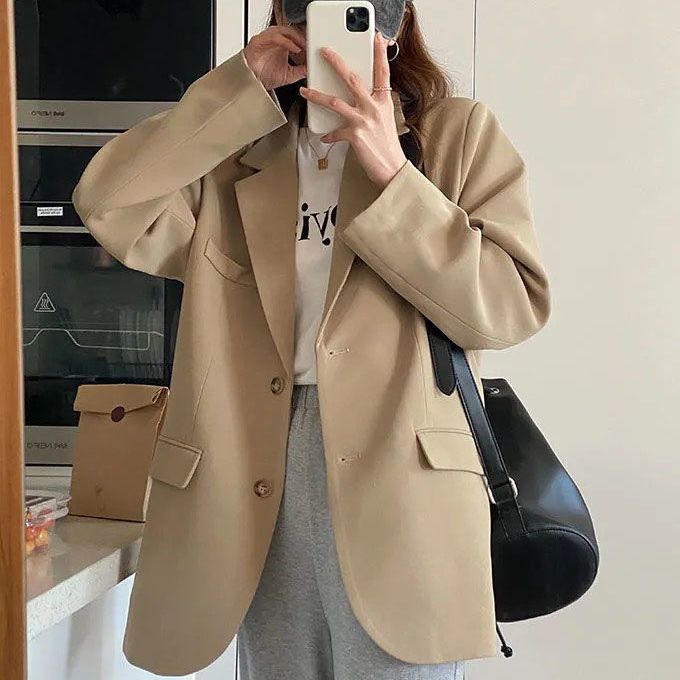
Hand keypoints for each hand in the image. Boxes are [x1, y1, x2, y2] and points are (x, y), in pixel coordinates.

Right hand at [244, 25, 306, 90]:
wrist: (251, 84)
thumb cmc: (264, 77)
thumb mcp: (288, 76)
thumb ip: (300, 71)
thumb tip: (311, 69)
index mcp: (281, 46)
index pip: (295, 37)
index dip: (304, 41)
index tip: (313, 49)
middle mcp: (274, 41)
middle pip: (290, 31)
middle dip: (301, 38)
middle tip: (310, 46)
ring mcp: (266, 40)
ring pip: (283, 30)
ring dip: (295, 37)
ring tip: (303, 46)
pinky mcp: (258, 41)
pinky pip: (274, 36)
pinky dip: (285, 41)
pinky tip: (294, 48)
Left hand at [298, 32, 407, 189]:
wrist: (392, 168)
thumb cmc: (387, 145)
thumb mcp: (386, 120)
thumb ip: (374, 105)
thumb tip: (361, 98)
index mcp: (384, 101)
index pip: (383, 72)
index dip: (380, 54)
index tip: (378, 38)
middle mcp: (374, 108)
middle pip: (353, 79)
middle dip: (337, 63)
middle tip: (325, 52)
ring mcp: (364, 121)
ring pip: (336, 102)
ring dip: (317, 95)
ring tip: (305, 91)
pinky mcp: (355, 136)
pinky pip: (336, 131)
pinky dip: (329, 134)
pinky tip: (324, 136)